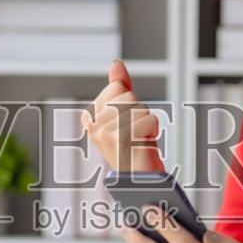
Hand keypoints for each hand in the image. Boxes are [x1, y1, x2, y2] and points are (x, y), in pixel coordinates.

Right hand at [81, 59, 164, 173]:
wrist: (141, 178)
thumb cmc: (135, 147)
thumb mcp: (126, 112)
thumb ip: (121, 87)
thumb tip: (116, 63)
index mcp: (89, 116)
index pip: (117, 86)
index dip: (130, 103)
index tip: (127, 123)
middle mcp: (92, 125)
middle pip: (128, 95)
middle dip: (139, 112)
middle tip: (135, 133)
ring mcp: (104, 133)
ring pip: (139, 107)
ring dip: (147, 123)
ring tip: (139, 139)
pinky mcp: (121, 140)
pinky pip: (149, 118)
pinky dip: (153, 131)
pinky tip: (144, 145)